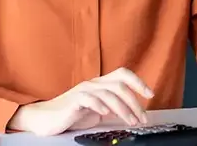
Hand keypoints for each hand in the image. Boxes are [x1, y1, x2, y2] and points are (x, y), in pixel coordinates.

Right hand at [8, 67, 154, 135]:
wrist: (45, 118)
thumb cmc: (71, 114)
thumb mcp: (97, 110)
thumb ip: (112, 107)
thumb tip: (131, 112)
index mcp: (100, 84)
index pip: (123, 74)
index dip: (139, 82)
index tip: (151, 94)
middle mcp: (93, 84)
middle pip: (120, 85)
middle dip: (135, 102)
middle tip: (142, 118)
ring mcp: (83, 91)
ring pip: (109, 94)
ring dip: (124, 109)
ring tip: (131, 121)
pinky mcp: (74, 101)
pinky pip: (90, 99)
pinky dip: (101, 105)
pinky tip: (106, 114)